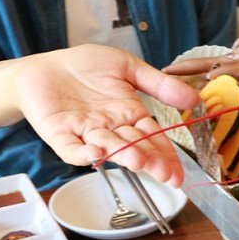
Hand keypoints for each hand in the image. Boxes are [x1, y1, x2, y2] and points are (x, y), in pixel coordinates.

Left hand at [13, 45, 198, 186]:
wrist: (44, 65)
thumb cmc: (85, 66)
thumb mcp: (128, 67)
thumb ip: (159, 85)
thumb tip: (193, 99)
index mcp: (130, 114)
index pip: (153, 138)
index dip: (166, 156)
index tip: (177, 174)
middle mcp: (111, 127)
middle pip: (135, 146)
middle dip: (150, 160)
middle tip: (163, 173)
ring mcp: (86, 132)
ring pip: (108, 148)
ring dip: (123, 155)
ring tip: (138, 161)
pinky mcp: (60, 133)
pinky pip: (71, 148)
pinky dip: (82, 153)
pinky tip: (95, 154)